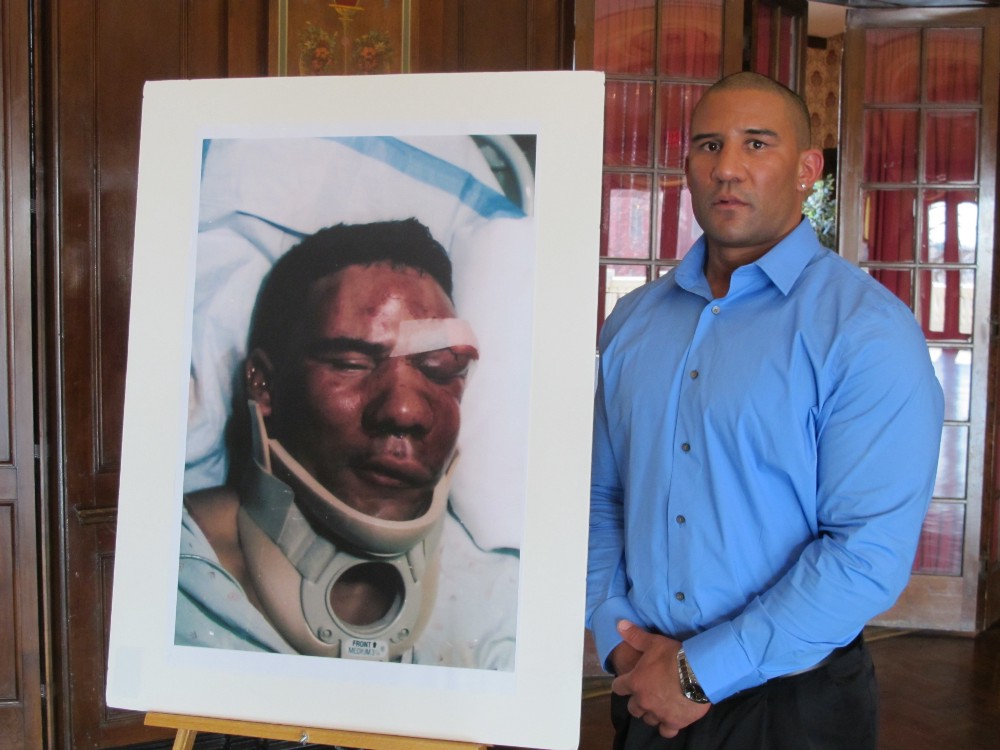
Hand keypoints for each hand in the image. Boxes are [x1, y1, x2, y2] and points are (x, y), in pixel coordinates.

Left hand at [610, 620, 710, 737]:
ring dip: (651, 713)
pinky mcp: (674, 722)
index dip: (622, 684)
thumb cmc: (674, 656)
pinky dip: (667, 727)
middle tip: (646, 694)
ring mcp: (659, 713)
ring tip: (659, 705)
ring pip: (648, 720)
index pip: (618, 688)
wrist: (698, 672)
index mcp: (635, 682)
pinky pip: (666, 731)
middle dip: (637, 702)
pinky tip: (671, 719)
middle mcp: (644, 700)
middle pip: (633, 708)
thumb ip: (635, 636)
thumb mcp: (653, 642)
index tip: (626, 682)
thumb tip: (619, 624)